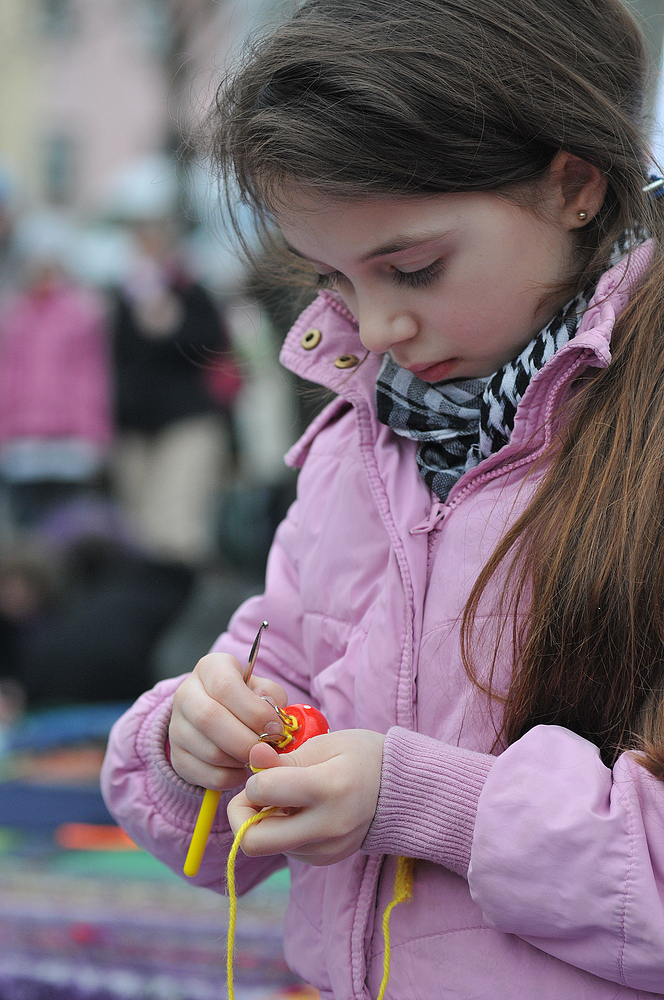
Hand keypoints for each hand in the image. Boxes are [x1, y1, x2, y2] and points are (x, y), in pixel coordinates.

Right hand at [169, 652, 287, 790]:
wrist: (216, 713)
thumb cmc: (246, 698)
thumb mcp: (262, 687)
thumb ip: (271, 696)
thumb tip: (271, 718)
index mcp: (210, 669)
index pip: (225, 686)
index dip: (254, 711)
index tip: (275, 728)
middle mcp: (186, 693)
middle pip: (210, 719)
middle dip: (246, 740)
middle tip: (267, 750)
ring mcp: (176, 726)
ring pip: (209, 751)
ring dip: (240, 760)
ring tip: (256, 757)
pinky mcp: (177, 756)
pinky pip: (205, 775)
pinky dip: (230, 778)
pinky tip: (241, 769)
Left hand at [227, 729, 384, 865]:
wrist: (402, 790)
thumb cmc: (361, 757)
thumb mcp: (325, 745)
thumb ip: (284, 758)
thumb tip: (251, 758)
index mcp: (329, 787)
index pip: (263, 793)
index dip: (254, 780)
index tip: (266, 769)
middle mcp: (327, 826)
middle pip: (254, 841)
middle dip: (242, 816)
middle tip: (256, 796)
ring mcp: (326, 849)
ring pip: (266, 847)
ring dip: (262, 823)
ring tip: (288, 798)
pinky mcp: (324, 860)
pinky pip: (285, 850)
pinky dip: (281, 831)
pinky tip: (302, 811)